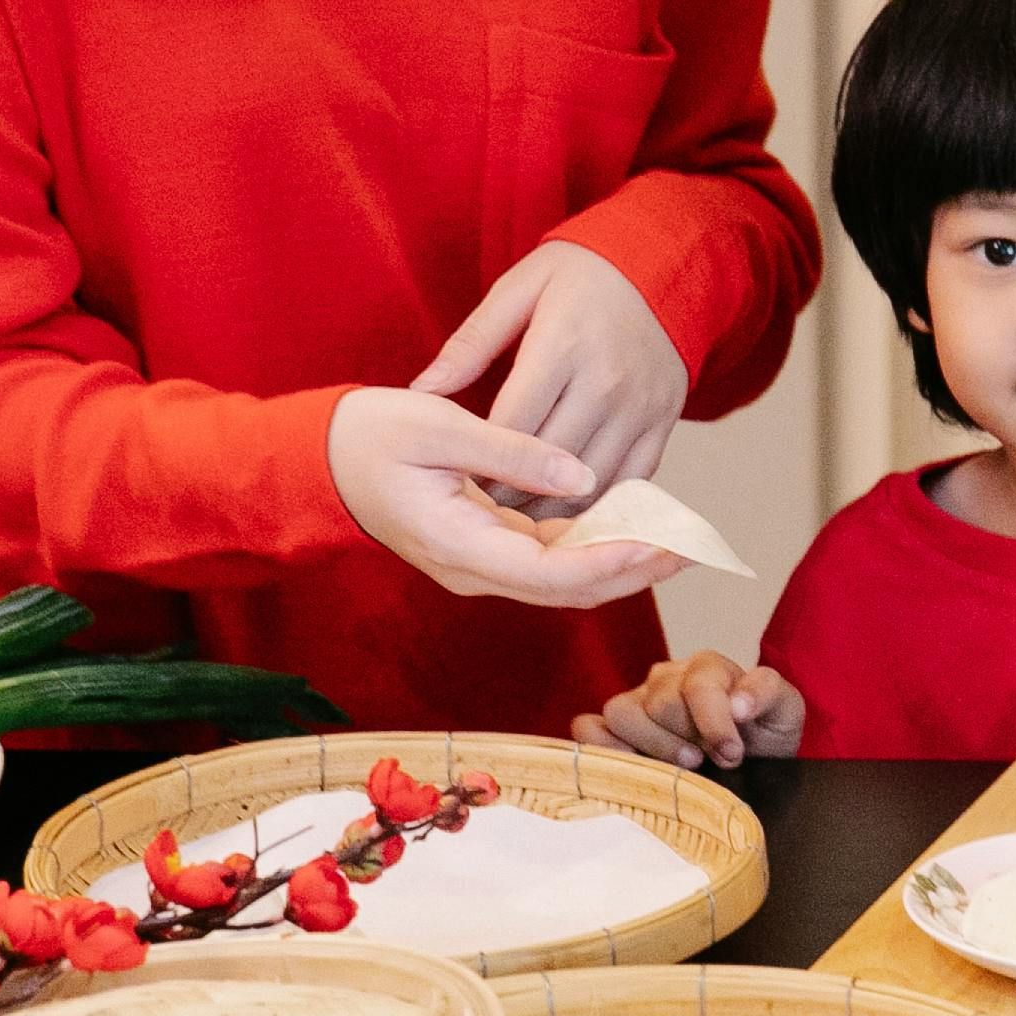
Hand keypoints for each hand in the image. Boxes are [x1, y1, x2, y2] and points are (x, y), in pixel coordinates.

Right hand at [331, 387, 685, 608]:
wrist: (322, 459)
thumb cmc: (371, 435)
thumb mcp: (439, 427)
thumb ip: (512, 452)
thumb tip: (583, 476)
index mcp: (459, 546)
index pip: (551, 572)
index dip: (611, 561)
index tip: (659, 543)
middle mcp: (474, 569)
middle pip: (570, 588)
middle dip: (634, 569)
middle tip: (692, 546)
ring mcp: (482, 564)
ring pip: (566, 578)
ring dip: (622, 560)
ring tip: (680, 535)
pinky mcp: (488, 549)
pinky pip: (552, 558)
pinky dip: (596, 543)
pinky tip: (636, 520)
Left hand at [423, 242, 687, 509]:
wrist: (662, 266)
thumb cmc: (580, 275)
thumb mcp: (518, 289)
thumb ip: (470, 343)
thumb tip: (423, 388)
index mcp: (563, 346)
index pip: (513, 425)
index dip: (480, 460)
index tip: (455, 479)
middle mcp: (606, 382)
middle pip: (550, 461)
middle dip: (509, 492)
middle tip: (478, 508)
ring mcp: (640, 406)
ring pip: (590, 479)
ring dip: (550, 506)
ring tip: (516, 517)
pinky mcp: (664, 422)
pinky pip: (631, 480)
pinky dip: (598, 503)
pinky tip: (566, 508)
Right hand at [580, 651, 804, 770]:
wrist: (754, 764)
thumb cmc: (765, 736)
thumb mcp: (785, 711)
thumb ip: (767, 693)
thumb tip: (737, 704)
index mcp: (706, 667)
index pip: (696, 685)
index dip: (713, 723)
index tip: (732, 754)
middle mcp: (666, 678)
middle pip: (658, 702)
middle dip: (685, 739)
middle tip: (706, 761)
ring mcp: (636, 703)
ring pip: (620, 712)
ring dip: (650, 746)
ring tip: (678, 768)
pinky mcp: (613, 730)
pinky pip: (587, 728)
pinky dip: (601, 747)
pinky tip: (634, 767)